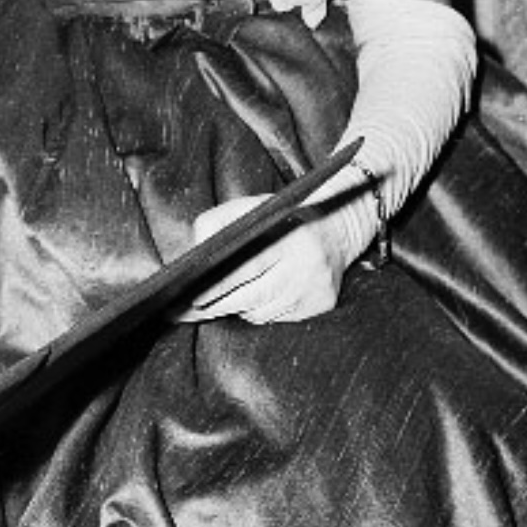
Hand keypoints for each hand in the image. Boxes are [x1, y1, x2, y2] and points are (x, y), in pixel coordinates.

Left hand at [180, 193, 347, 324]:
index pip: (247, 268)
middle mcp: (306, 264)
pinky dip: (260, 311)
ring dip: (238, 308)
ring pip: (262, 313)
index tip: (192, 299)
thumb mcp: (250, 208)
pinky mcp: (323, 304)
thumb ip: (216, 223)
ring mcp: (316, 288)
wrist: (337, 228)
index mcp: (288, 236)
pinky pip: (277, 318)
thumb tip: (192, 256)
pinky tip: (255, 299)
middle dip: (217, 306)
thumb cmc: (281, 218)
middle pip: (252, 297)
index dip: (218, 287)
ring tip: (222, 299)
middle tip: (189, 311)